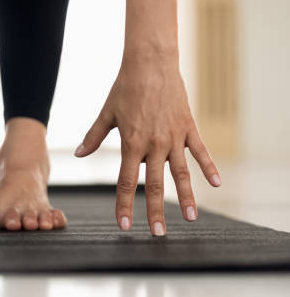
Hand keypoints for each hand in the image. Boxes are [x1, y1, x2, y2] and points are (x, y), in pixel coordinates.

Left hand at [74, 55, 220, 235]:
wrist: (151, 63)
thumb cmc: (125, 88)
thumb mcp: (107, 114)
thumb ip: (93, 137)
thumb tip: (78, 154)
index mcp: (131, 143)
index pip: (125, 182)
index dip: (124, 205)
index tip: (124, 225)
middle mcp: (153, 144)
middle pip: (155, 185)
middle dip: (155, 211)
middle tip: (158, 233)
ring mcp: (173, 137)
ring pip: (181, 173)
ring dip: (187, 197)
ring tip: (191, 219)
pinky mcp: (188, 127)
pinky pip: (200, 151)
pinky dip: (209, 167)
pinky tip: (218, 184)